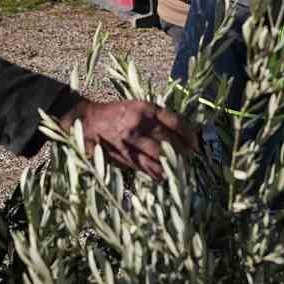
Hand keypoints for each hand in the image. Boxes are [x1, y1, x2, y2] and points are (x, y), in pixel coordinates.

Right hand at [58, 99, 199, 179]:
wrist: (88, 121)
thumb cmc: (117, 113)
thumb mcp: (138, 107)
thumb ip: (158, 118)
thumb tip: (182, 133)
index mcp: (146, 109)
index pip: (175, 122)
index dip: (189, 134)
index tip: (196, 142)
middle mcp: (139, 124)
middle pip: (169, 141)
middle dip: (183, 152)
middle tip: (191, 158)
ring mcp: (130, 141)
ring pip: (158, 157)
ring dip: (172, 165)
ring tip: (181, 170)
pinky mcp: (122, 156)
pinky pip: (145, 167)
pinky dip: (157, 173)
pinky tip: (165, 176)